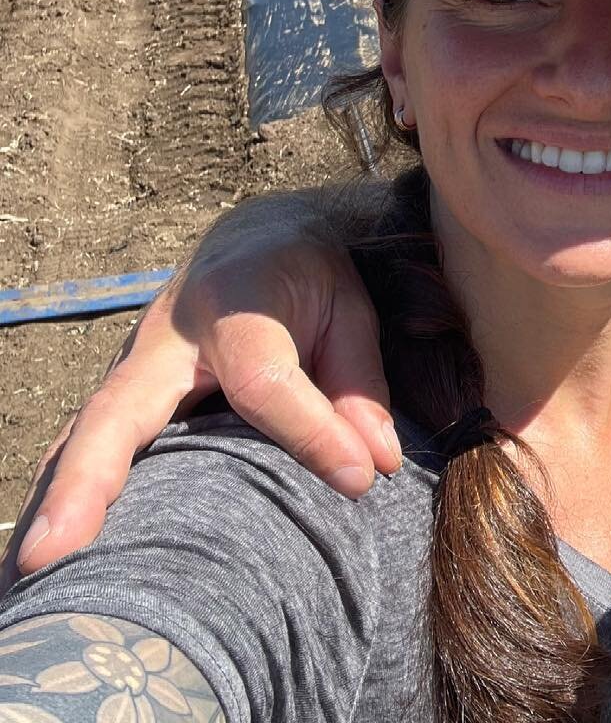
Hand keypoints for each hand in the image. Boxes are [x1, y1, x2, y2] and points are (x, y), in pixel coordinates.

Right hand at [1, 189, 400, 587]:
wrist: (253, 238)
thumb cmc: (304, 279)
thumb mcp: (348, 310)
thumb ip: (358, 384)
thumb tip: (372, 468)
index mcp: (234, 307)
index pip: (262, 381)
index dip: (310, 432)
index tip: (358, 479)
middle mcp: (165, 340)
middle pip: (118, 411)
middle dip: (89, 481)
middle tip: (51, 552)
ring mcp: (131, 370)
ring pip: (84, 438)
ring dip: (58, 504)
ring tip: (37, 574)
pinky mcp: (121, 395)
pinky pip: (84, 448)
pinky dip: (64, 499)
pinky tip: (50, 561)